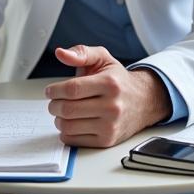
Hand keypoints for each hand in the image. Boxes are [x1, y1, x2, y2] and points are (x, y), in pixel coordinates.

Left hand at [44, 45, 171, 147]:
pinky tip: (72, 123)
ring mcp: (110, 126)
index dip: (54, 90)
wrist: (143, 101)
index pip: (72, 89)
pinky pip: (74, 140)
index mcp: (109, 84)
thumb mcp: (103, 58)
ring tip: (63, 112)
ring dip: (58, 119)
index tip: (50, 91)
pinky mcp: (107, 140)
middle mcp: (112, 106)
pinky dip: (66, 132)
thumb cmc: (118, 80)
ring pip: (68, 126)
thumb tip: (61, 53)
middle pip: (68, 109)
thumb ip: (81, 53)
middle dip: (53, 105)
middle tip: (54, 102)